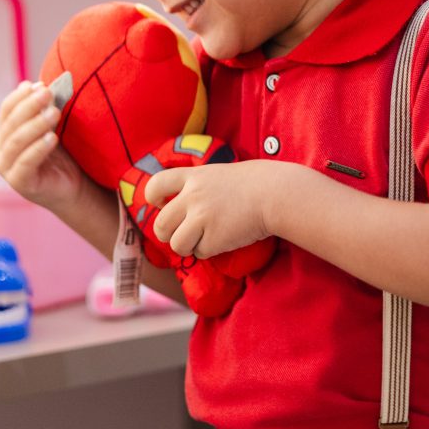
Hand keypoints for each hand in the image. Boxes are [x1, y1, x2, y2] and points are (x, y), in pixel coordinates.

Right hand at [0, 81, 85, 213]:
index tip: (39, 84)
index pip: (6, 110)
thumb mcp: (50, 128)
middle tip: (48, 93)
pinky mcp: (20, 183)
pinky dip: (38, 148)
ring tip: (55, 113)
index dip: (21, 96)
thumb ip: (42, 109)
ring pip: (17, 141)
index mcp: (4, 134)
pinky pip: (26, 162)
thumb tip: (36, 84)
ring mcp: (7, 169)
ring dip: (36, 124)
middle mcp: (0, 151)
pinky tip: (52, 137)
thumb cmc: (60, 155)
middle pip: (11, 124)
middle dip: (30, 106)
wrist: (72, 187)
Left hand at [145, 160, 274, 259]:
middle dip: (168, 235)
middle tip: (182, 235)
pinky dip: (210, 251)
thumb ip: (199, 187)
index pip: (155, 185)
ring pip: (176, 244)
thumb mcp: (219, 174)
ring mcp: (200, 218)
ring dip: (188, 246)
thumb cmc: (254, 183)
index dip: (153, 198)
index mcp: (192, 176)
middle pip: (160, 224)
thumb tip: (183, 207)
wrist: (275, 194)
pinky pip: (200, 253)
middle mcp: (191, 197)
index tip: (162, 205)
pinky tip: (226, 238)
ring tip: (206, 239)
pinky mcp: (212, 238)